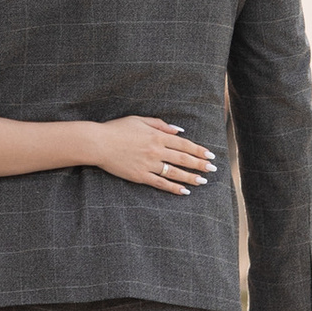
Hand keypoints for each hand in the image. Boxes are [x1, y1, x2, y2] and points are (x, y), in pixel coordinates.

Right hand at [88, 116, 217, 194]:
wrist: (99, 143)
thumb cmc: (117, 129)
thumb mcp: (139, 120)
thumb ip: (160, 125)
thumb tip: (178, 131)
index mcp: (157, 136)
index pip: (184, 144)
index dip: (198, 150)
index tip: (210, 155)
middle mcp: (156, 151)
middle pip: (183, 159)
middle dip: (200, 165)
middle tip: (212, 169)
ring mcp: (149, 164)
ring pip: (175, 173)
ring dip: (191, 178)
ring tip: (202, 181)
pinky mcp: (140, 176)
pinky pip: (161, 183)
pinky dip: (174, 188)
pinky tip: (184, 191)